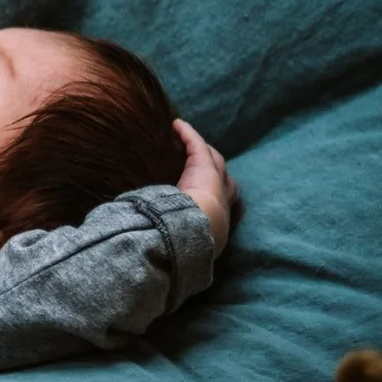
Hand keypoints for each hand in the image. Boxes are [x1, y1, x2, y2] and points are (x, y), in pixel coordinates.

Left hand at [174, 119, 237, 255]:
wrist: (202, 226)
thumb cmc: (195, 238)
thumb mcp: (189, 242)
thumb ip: (178, 242)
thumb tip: (159, 256)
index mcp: (220, 216)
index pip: (223, 202)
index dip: (219, 195)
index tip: (212, 195)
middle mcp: (222, 196)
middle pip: (223, 176)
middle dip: (216, 169)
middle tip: (205, 163)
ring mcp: (216, 177)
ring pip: (212, 159)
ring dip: (201, 150)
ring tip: (189, 141)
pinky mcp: (204, 164)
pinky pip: (196, 144)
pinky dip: (187, 134)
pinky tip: (177, 125)